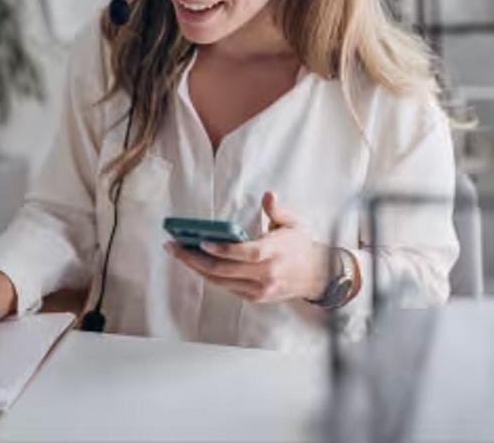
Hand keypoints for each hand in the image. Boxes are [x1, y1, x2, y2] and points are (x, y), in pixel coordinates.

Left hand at [165, 191, 328, 303]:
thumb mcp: (294, 222)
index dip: (224, 250)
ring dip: (196, 268)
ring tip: (179, 253)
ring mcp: (260, 289)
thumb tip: (268, 196)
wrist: (317, 276)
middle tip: (175, 246)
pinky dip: (209, 275)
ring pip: (220, 281)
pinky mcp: (255, 297)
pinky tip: (195, 263)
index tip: (203, 242)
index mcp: (276, 253)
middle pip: (224, 270)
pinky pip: (226, 287)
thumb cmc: (302, 246)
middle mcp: (267, 274)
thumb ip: (277, 210)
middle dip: (195, 259)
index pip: (247, 253)